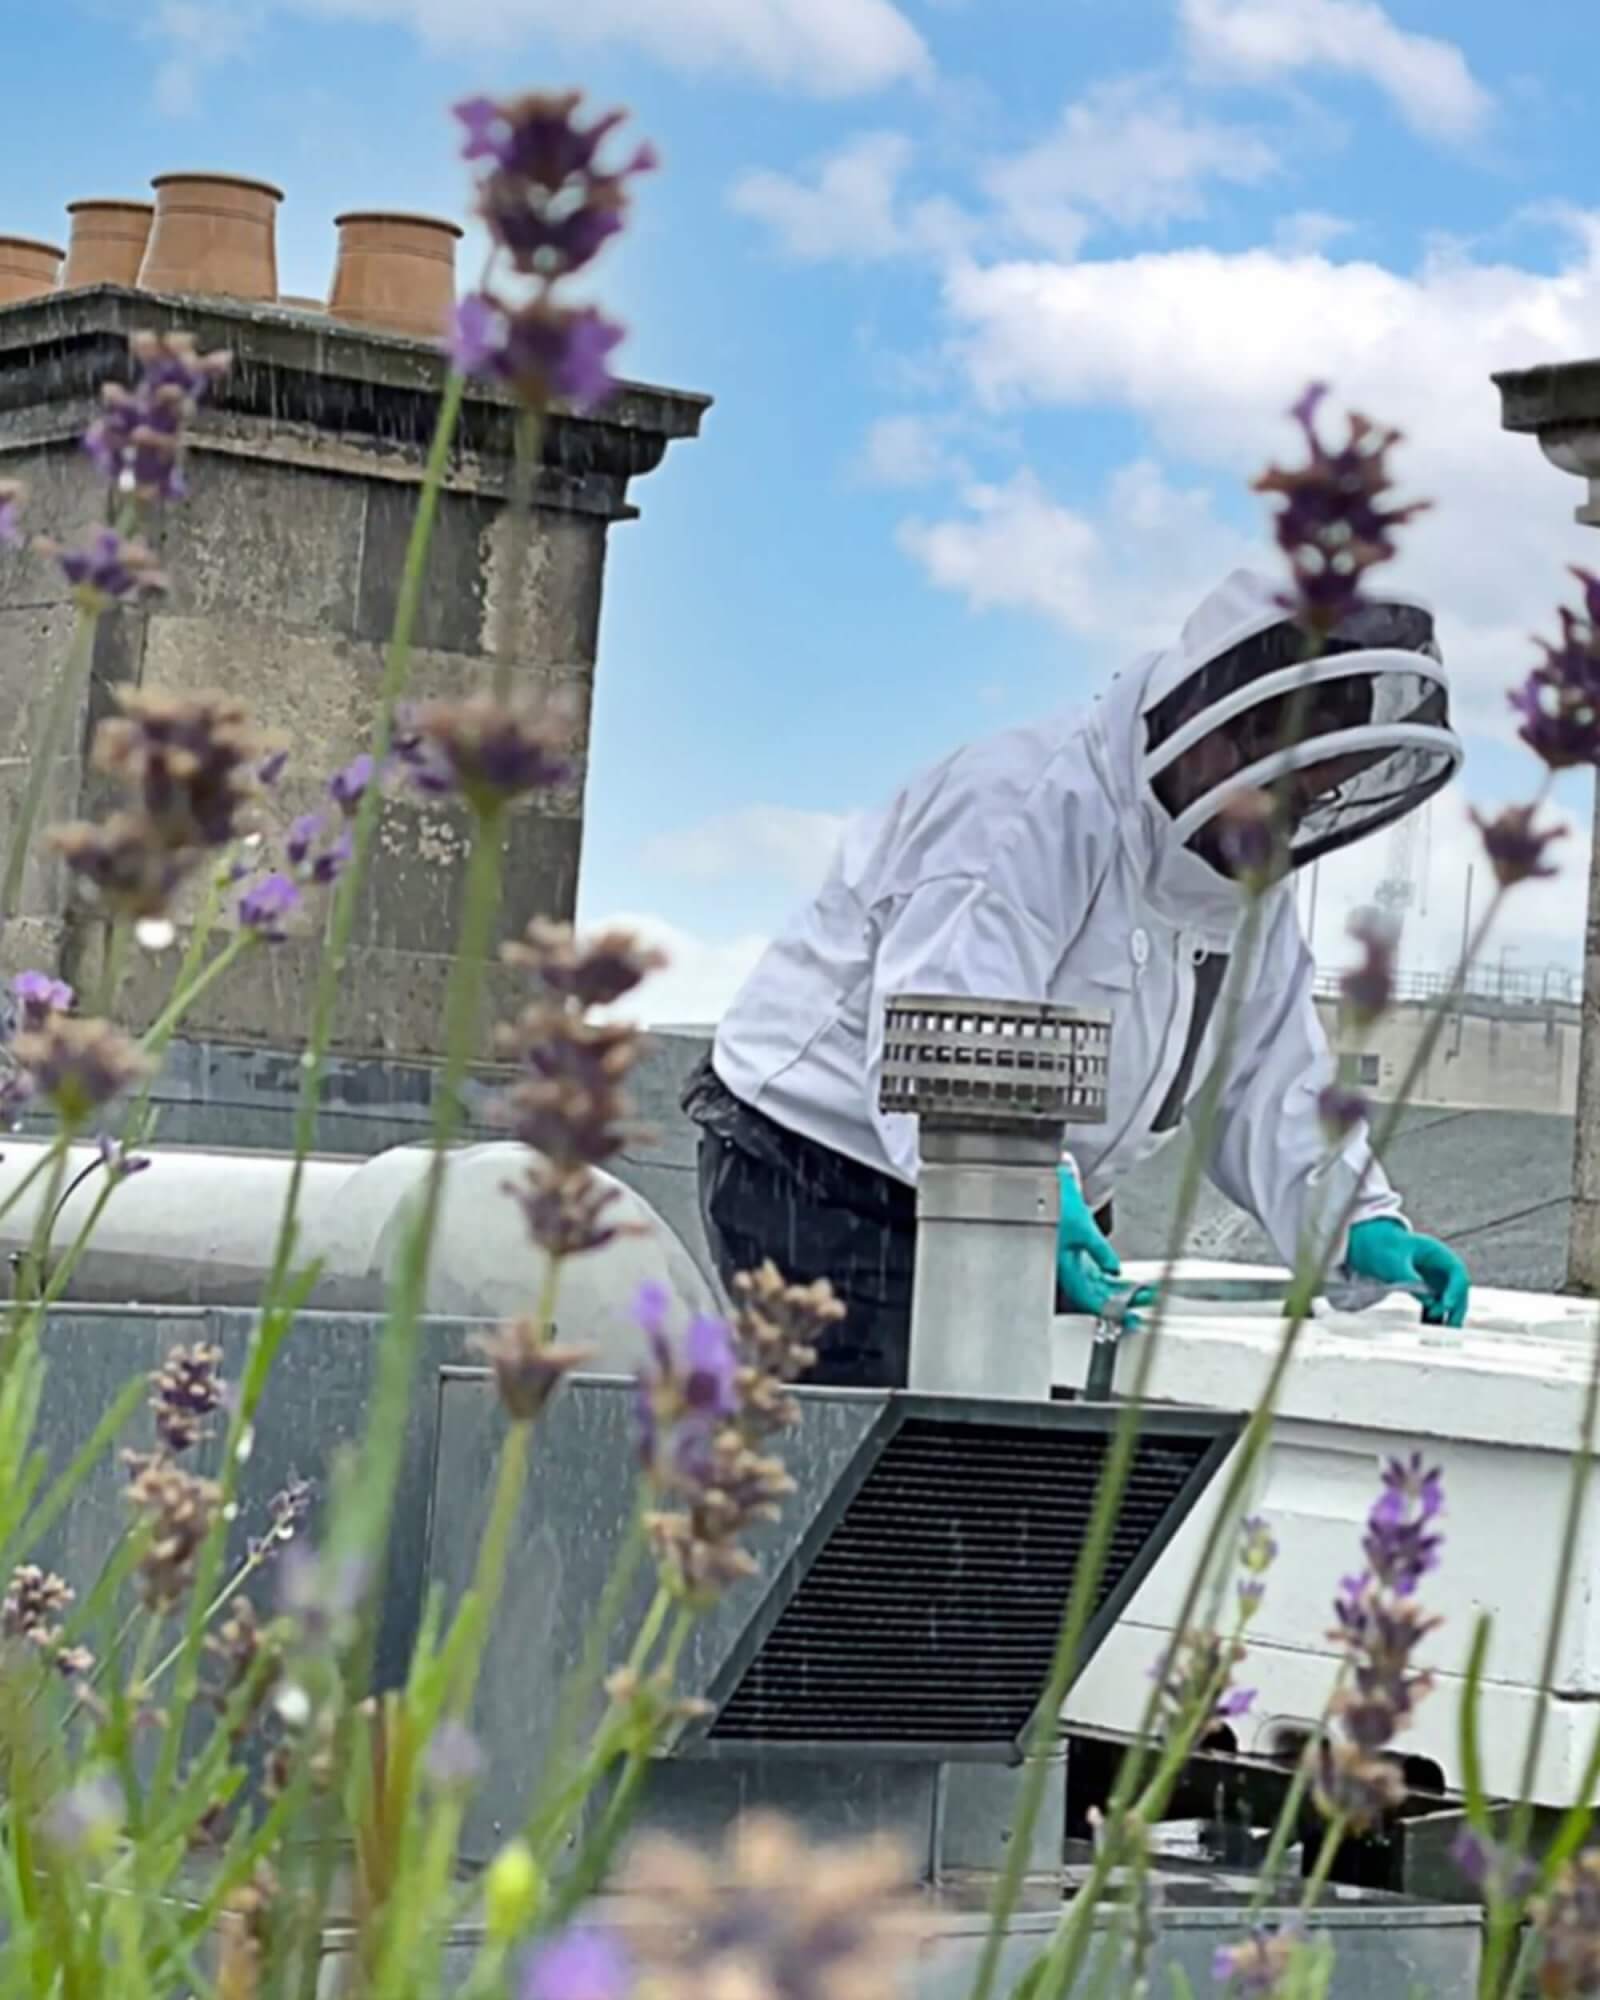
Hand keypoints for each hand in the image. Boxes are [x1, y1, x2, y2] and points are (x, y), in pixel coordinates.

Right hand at [1056, 1169, 1143, 1322]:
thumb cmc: (1054, 1205)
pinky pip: (1098, 1274)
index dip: (1112, 1312)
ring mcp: (1074, 1265)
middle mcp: (1069, 1272)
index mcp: (1065, 1270)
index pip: (1091, 1302)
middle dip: (1125, 1302)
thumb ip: (1099, 1250)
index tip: (1131, 1317)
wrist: (1043, 1189)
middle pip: (1100, 1296)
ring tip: (1145, 1292)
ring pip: (1101, 1287)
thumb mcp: (1081, 1226)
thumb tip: (1114, 1270)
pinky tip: (1126, 1280)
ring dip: (1122, 1291)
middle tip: (1148, 1303)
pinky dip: (1114, 1280)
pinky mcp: (1078, 1256)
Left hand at [1346, 1217, 1469, 1328]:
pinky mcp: (1430, 1290)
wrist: (1376, 1246)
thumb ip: (1409, 1278)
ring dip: (1450, 1317)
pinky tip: (1432, 1333)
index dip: (1455, 1288)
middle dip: (1456, 1308)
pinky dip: (1437, 1318)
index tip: (1446, 1304)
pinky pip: (1438, 1305)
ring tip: (1444, 1336)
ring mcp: (1438, 1279)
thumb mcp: (1393, 1261)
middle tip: (1449, 1327)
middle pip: (1458, 1289)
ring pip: (1452, 1300)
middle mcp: (1443, 1268)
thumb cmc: (1386, 1249)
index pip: (1456, 1271)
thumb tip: (1429, 1301)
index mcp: (1438, 1253)